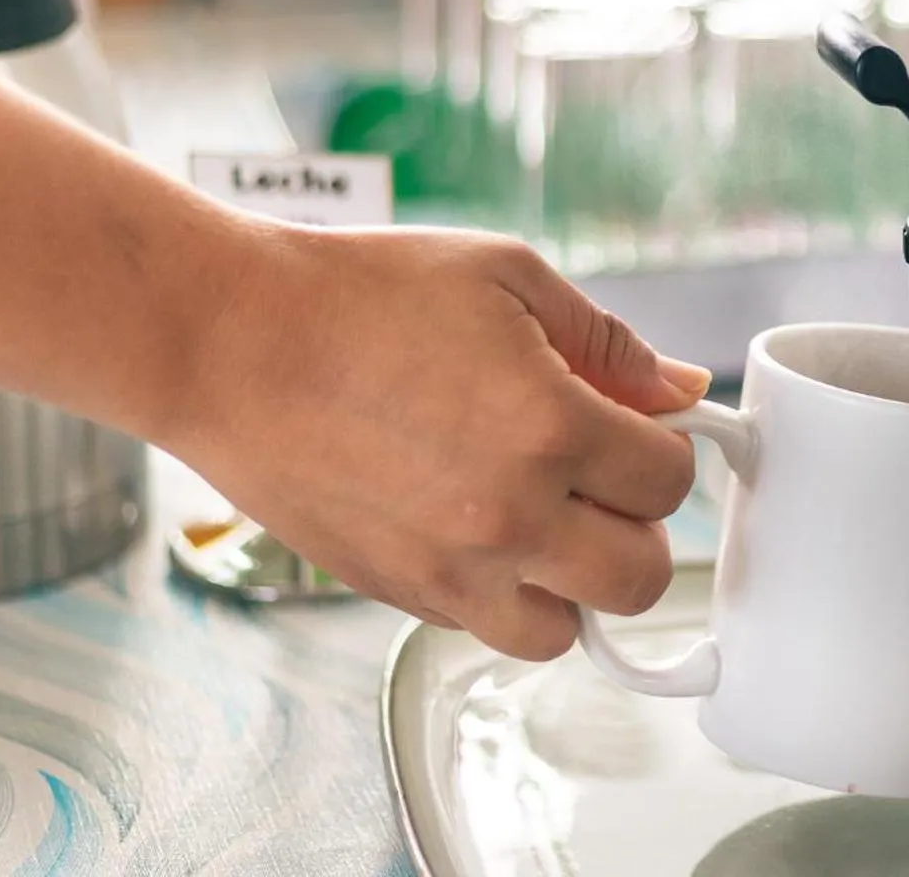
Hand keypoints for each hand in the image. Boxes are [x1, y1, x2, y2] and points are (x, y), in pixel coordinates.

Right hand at [166, 224, 708, 659]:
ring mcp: (449, 569)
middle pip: (639, 577)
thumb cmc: (357, 295)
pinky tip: (475, 519)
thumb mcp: (506, 278)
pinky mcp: (398, 593)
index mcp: (548, 427)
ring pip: (568, 631)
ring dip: (573, 578)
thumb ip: (607, 342)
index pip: (669, 480)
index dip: (665, 443)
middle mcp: (507, 516)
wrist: (230, 341)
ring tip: (543, 512)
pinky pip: (487, 625)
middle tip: (602, 473)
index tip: (639, 424)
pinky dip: (502, 590)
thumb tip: (678, 387)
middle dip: (637, 523)